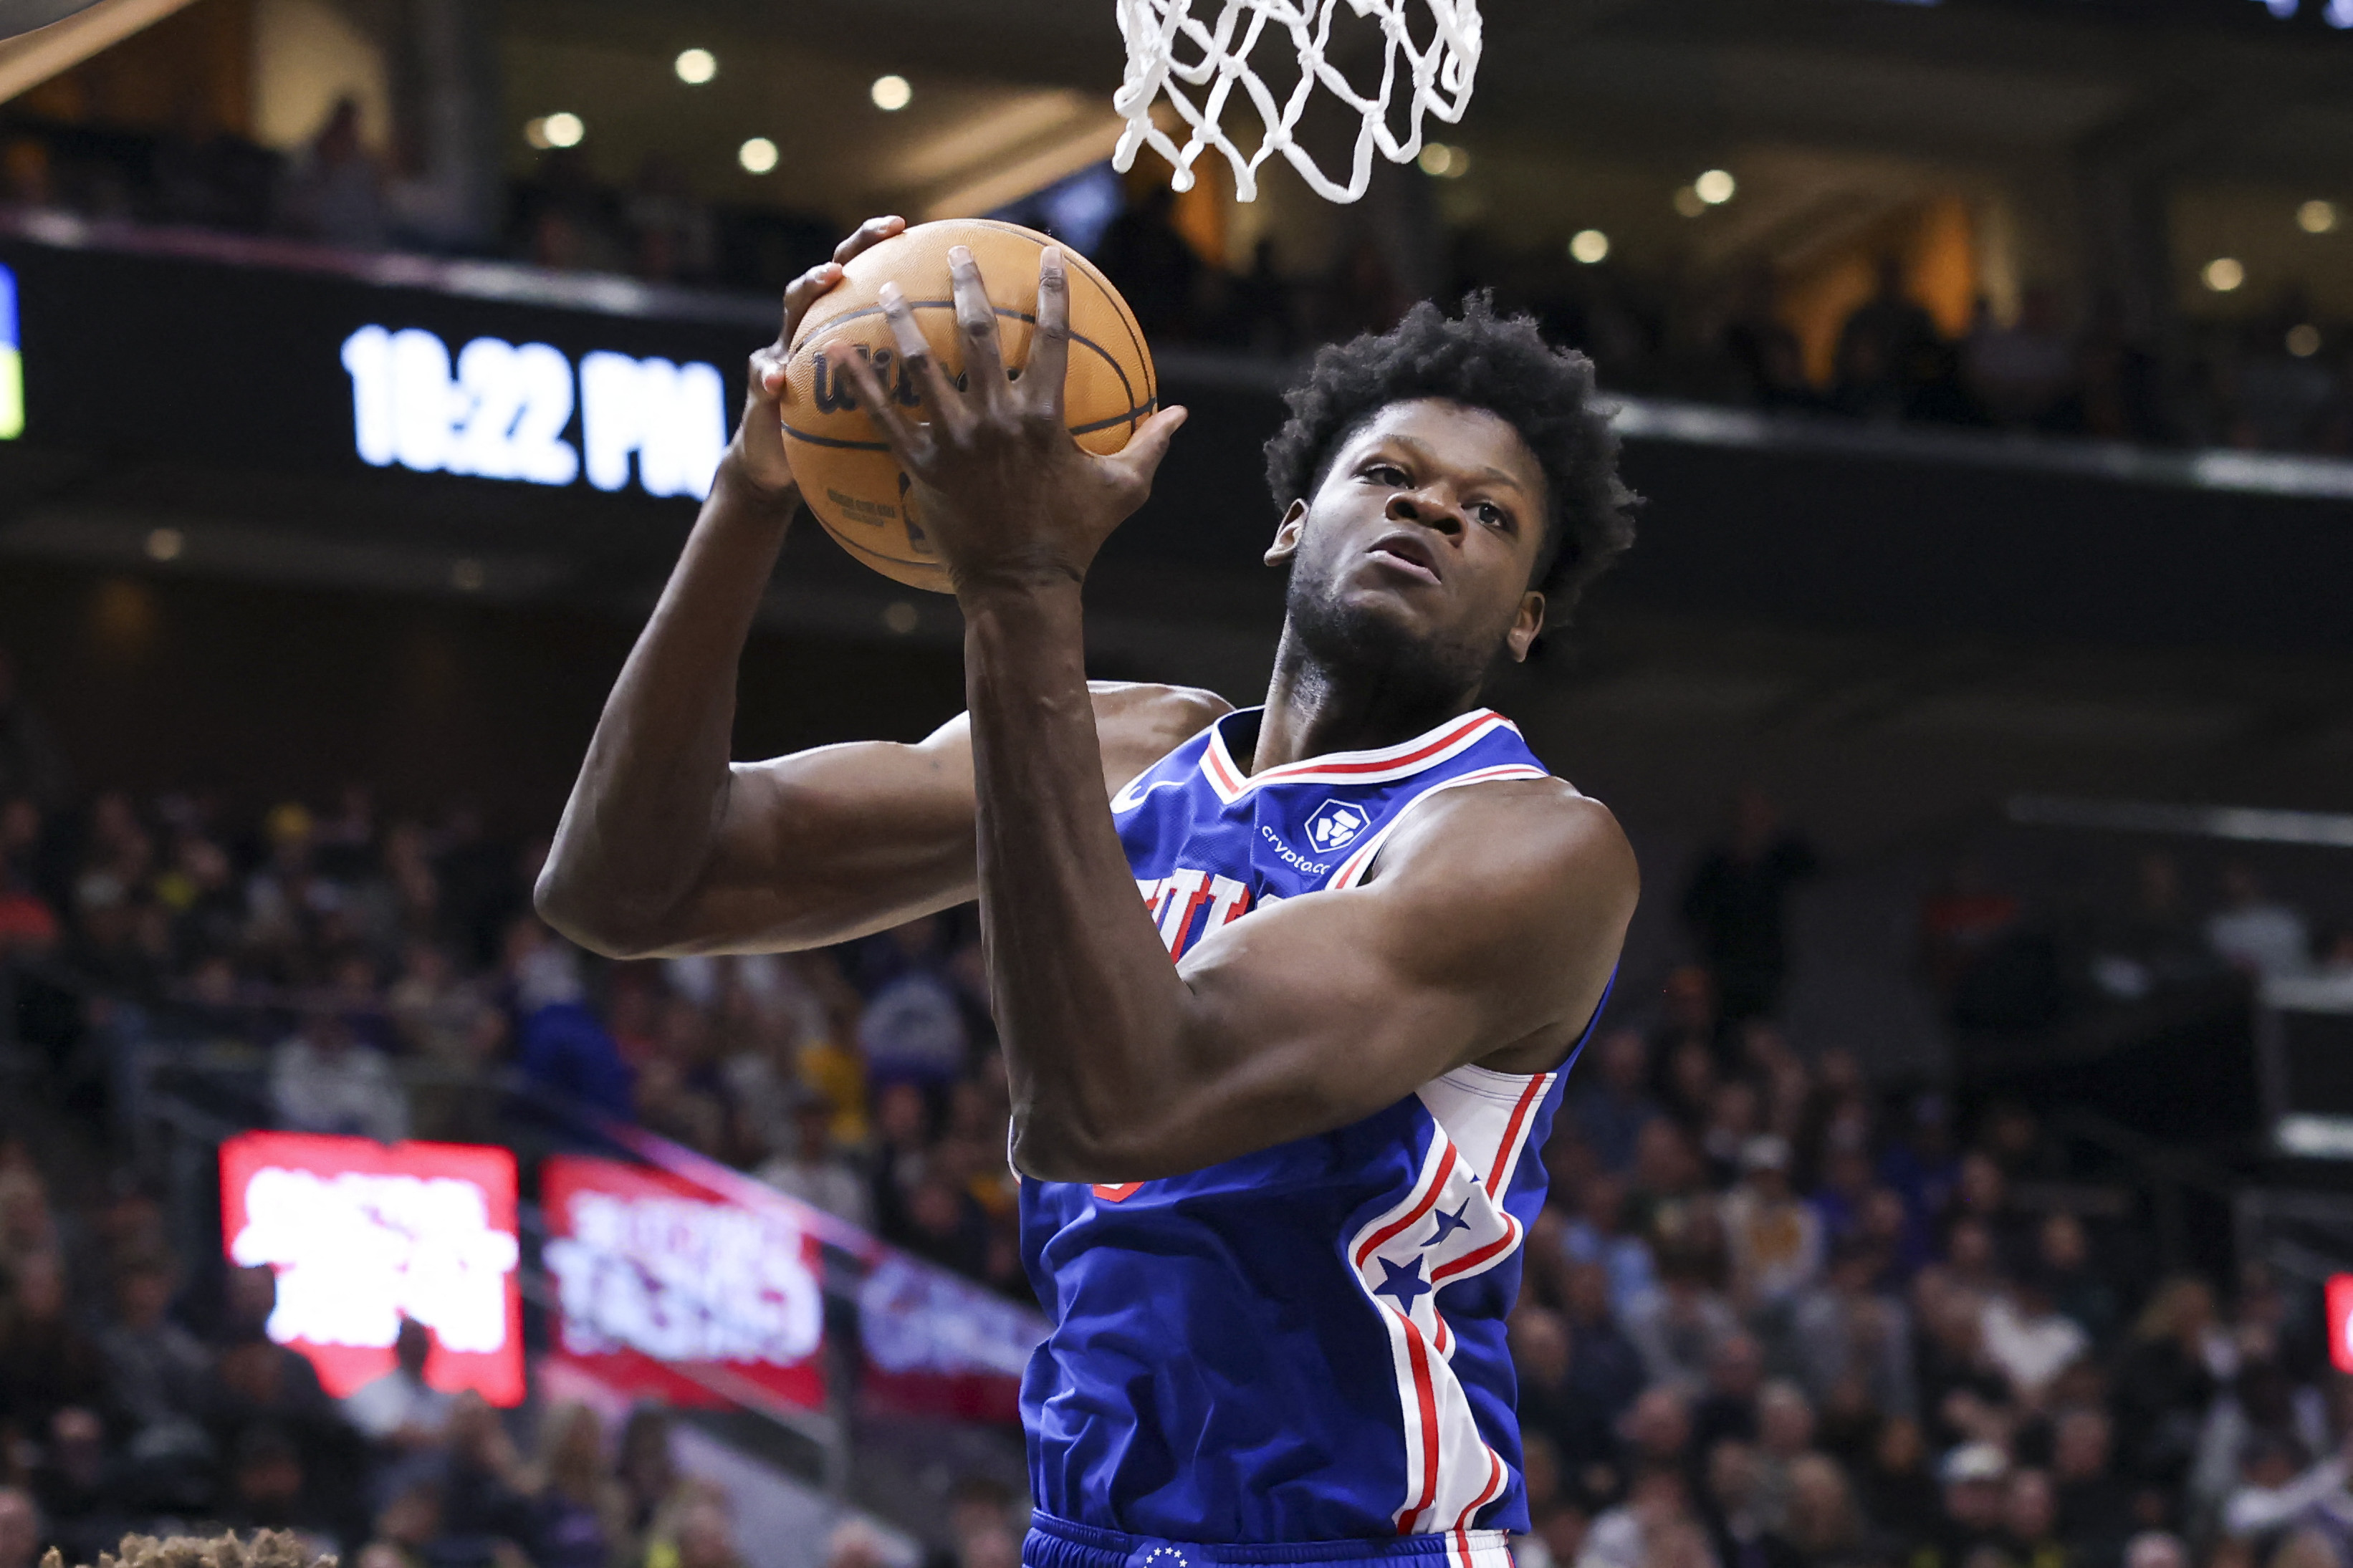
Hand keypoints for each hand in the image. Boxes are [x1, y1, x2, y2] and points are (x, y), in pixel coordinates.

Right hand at [729, 215, 907, 496]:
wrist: (780, 466)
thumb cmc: (836, 436)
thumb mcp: (875, 410)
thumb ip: (905, 384)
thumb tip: (962, 373)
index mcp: (843, 331)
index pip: (869, 279)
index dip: (887, 251)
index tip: (915, 227)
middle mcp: (813, 330)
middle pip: (833, 275)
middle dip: (855, 246)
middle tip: (885, 229)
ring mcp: (783, 353)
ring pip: (794, 310)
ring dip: (811, 287)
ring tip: (829, 275)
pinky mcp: (761, 390)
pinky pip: (764, 379)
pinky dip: (769, 375)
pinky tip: (776, 380)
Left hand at [841, 243, 1186, 593]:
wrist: (1021, 586)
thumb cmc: (1075, 538)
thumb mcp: (1123, 490)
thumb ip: (1150, 444)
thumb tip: (1181, 412)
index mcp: (1046, 417)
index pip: (1054, 337)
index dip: (1053, 291)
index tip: (1048, 254)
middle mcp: (999, 418)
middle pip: (981, 334)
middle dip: (970, 284)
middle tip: (958, 251)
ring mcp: (956, 441)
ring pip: (924, 366)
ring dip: (904, 321)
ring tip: (888, 287)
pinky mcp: (923, 466)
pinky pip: (885, 418)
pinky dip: (861, 385)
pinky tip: (839, 352)